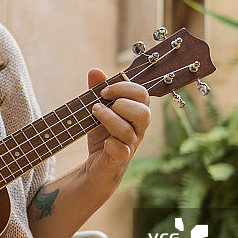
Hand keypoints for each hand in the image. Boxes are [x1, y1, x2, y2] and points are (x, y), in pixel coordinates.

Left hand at [86, 68, 150, 182]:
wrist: (96, 165)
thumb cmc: (102, 135)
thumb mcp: (98, 110)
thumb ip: (96, 90)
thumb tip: (95, 71)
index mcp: (136, 112)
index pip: (142, 94)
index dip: (123, 88)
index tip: (103, 91)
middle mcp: (138, 129)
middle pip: (143, 113)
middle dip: (121, 103)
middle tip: (100, 104)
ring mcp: (130, 145)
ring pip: (128, 131)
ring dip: (108, 118)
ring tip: (94, 114)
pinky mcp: (119, 160)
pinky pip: (121, 151)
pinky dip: (110, 144)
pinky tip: (102, 141)